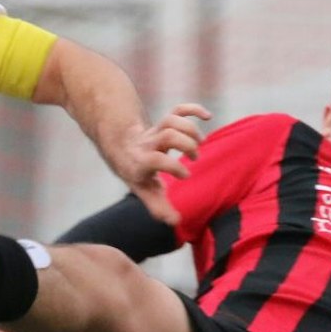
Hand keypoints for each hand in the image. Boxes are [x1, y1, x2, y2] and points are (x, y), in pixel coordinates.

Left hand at [113, 103, 210, 223]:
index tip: (186, 175)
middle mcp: (148, 144)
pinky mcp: (164, 122)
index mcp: (141, 162)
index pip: (156, 160)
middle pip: (168, 135)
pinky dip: (193, 109)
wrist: (123, 148)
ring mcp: (155, 131)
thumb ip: (158, 206)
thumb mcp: (143, 190)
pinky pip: (178, 109)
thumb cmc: (137, 173)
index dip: (174, 167)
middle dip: (187, 145)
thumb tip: (175, 222)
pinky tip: (208, 116)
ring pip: (172, 120)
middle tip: (194, 158)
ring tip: (199, 143)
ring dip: (191, 129)